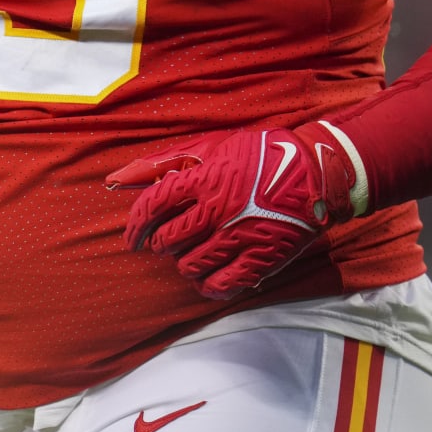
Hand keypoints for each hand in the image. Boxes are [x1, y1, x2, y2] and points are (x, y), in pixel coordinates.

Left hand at [107, 123, 364, 299]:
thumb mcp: (210, 146)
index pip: (153, 206)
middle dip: (160, 243)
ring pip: (191, 265)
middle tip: (166, 242)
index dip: (135, 225)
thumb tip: (116, 178)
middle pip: (169, 239)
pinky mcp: (261, 259)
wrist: (315, 174)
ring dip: (183, 264)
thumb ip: (163, 162)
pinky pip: (222, 284)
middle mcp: (217, 210)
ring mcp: (239, 237)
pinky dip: (208, 285)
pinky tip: (206, 279)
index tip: (132, 237)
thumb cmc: (258, 155)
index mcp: (203, 179)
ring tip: (189, 256)